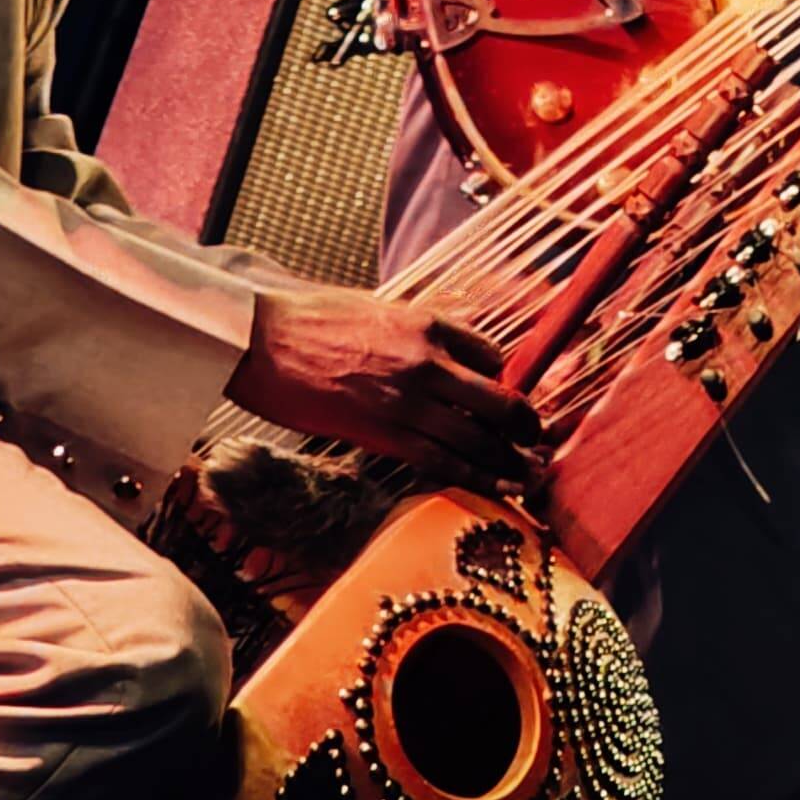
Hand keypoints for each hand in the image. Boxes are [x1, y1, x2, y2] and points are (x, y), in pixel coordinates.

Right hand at [235, 292, 547, 489]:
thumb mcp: (376, 309)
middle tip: (538, 440)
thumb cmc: (311, 321)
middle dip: (525, 425)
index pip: (492, 355)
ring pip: (479, 437)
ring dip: (511, 460)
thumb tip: (438, 355)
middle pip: (500, 399)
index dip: (501, 379)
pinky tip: (500, 490)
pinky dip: (478, 478)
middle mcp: (428, 361)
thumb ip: (413, 332)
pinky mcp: (384, 434)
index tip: (500, 395)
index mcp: (429, 323)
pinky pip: (444, 462)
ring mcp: (409, 400)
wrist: (262, 341)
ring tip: (532, 475)